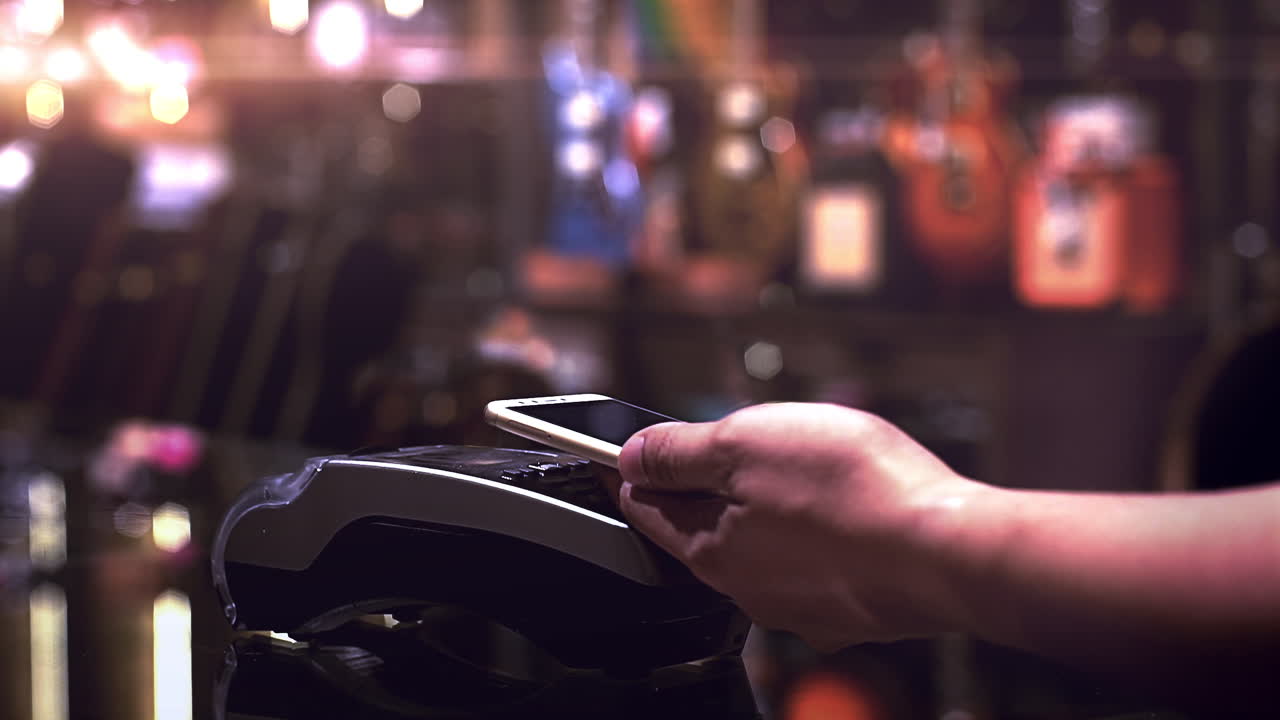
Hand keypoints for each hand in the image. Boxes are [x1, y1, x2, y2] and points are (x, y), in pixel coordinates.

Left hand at [611, 402, 981, 650]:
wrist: (948, 551)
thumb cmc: (851, 491)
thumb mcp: (745, 443)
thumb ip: (680, 452)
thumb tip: (631, 456)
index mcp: (709, 550)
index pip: (646, 509)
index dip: (636, 470)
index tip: (629, 450)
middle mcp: (745, 589)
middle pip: (704, 527)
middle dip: (714, 483)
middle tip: (746, 443)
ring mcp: (798, 606)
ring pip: (762, 546)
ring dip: (770, 508)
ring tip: (808, 471)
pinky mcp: (847, 610)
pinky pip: (813, 564)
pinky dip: (817, 535)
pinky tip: (844, 511)